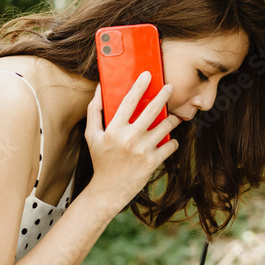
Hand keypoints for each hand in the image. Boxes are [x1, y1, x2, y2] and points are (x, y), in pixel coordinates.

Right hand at [84, 72, 179, 211]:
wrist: (108, 190)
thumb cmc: (100, 159)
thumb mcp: (91, 135)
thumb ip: (94, 111)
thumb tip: (99, 88)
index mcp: (113, 129)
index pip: (129, 101)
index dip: (140, 86)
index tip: (148, 75)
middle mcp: (129, 138)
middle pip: (152, 110)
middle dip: (163, 95)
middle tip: (170, 86)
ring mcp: (142, 150)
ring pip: (165, 126)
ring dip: (172, 119)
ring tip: (173, 117)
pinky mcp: (153, 162)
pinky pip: (170, 145)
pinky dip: (172, 141)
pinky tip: (169, 139)